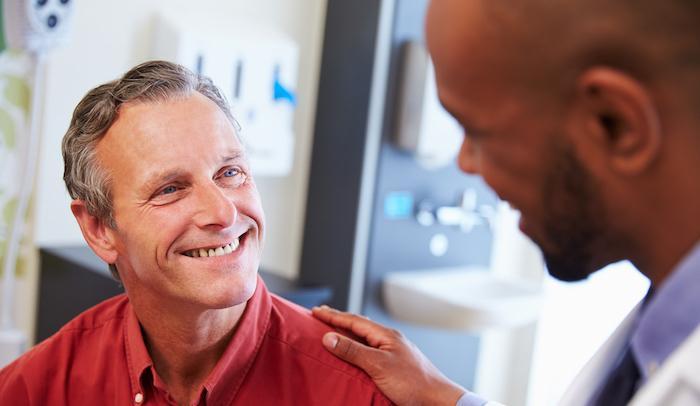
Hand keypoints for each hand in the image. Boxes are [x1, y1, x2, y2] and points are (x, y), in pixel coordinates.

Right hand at [312, 305, 465, 405]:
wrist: (437, 400)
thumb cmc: (412, 383)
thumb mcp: (378, 365)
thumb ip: (353, 351)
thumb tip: (329, 337)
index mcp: (385, 335)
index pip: (353, 320)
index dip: (332, 315)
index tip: (315, 310)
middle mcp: (389, 340)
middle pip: (359, 326)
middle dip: (339, 320)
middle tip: (321, 316)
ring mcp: (393, 352)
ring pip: (365, 338)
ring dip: (348, 333)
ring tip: (334, 332)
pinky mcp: (395, 365)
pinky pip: (371, 350)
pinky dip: (357, 348)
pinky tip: (355, 354)